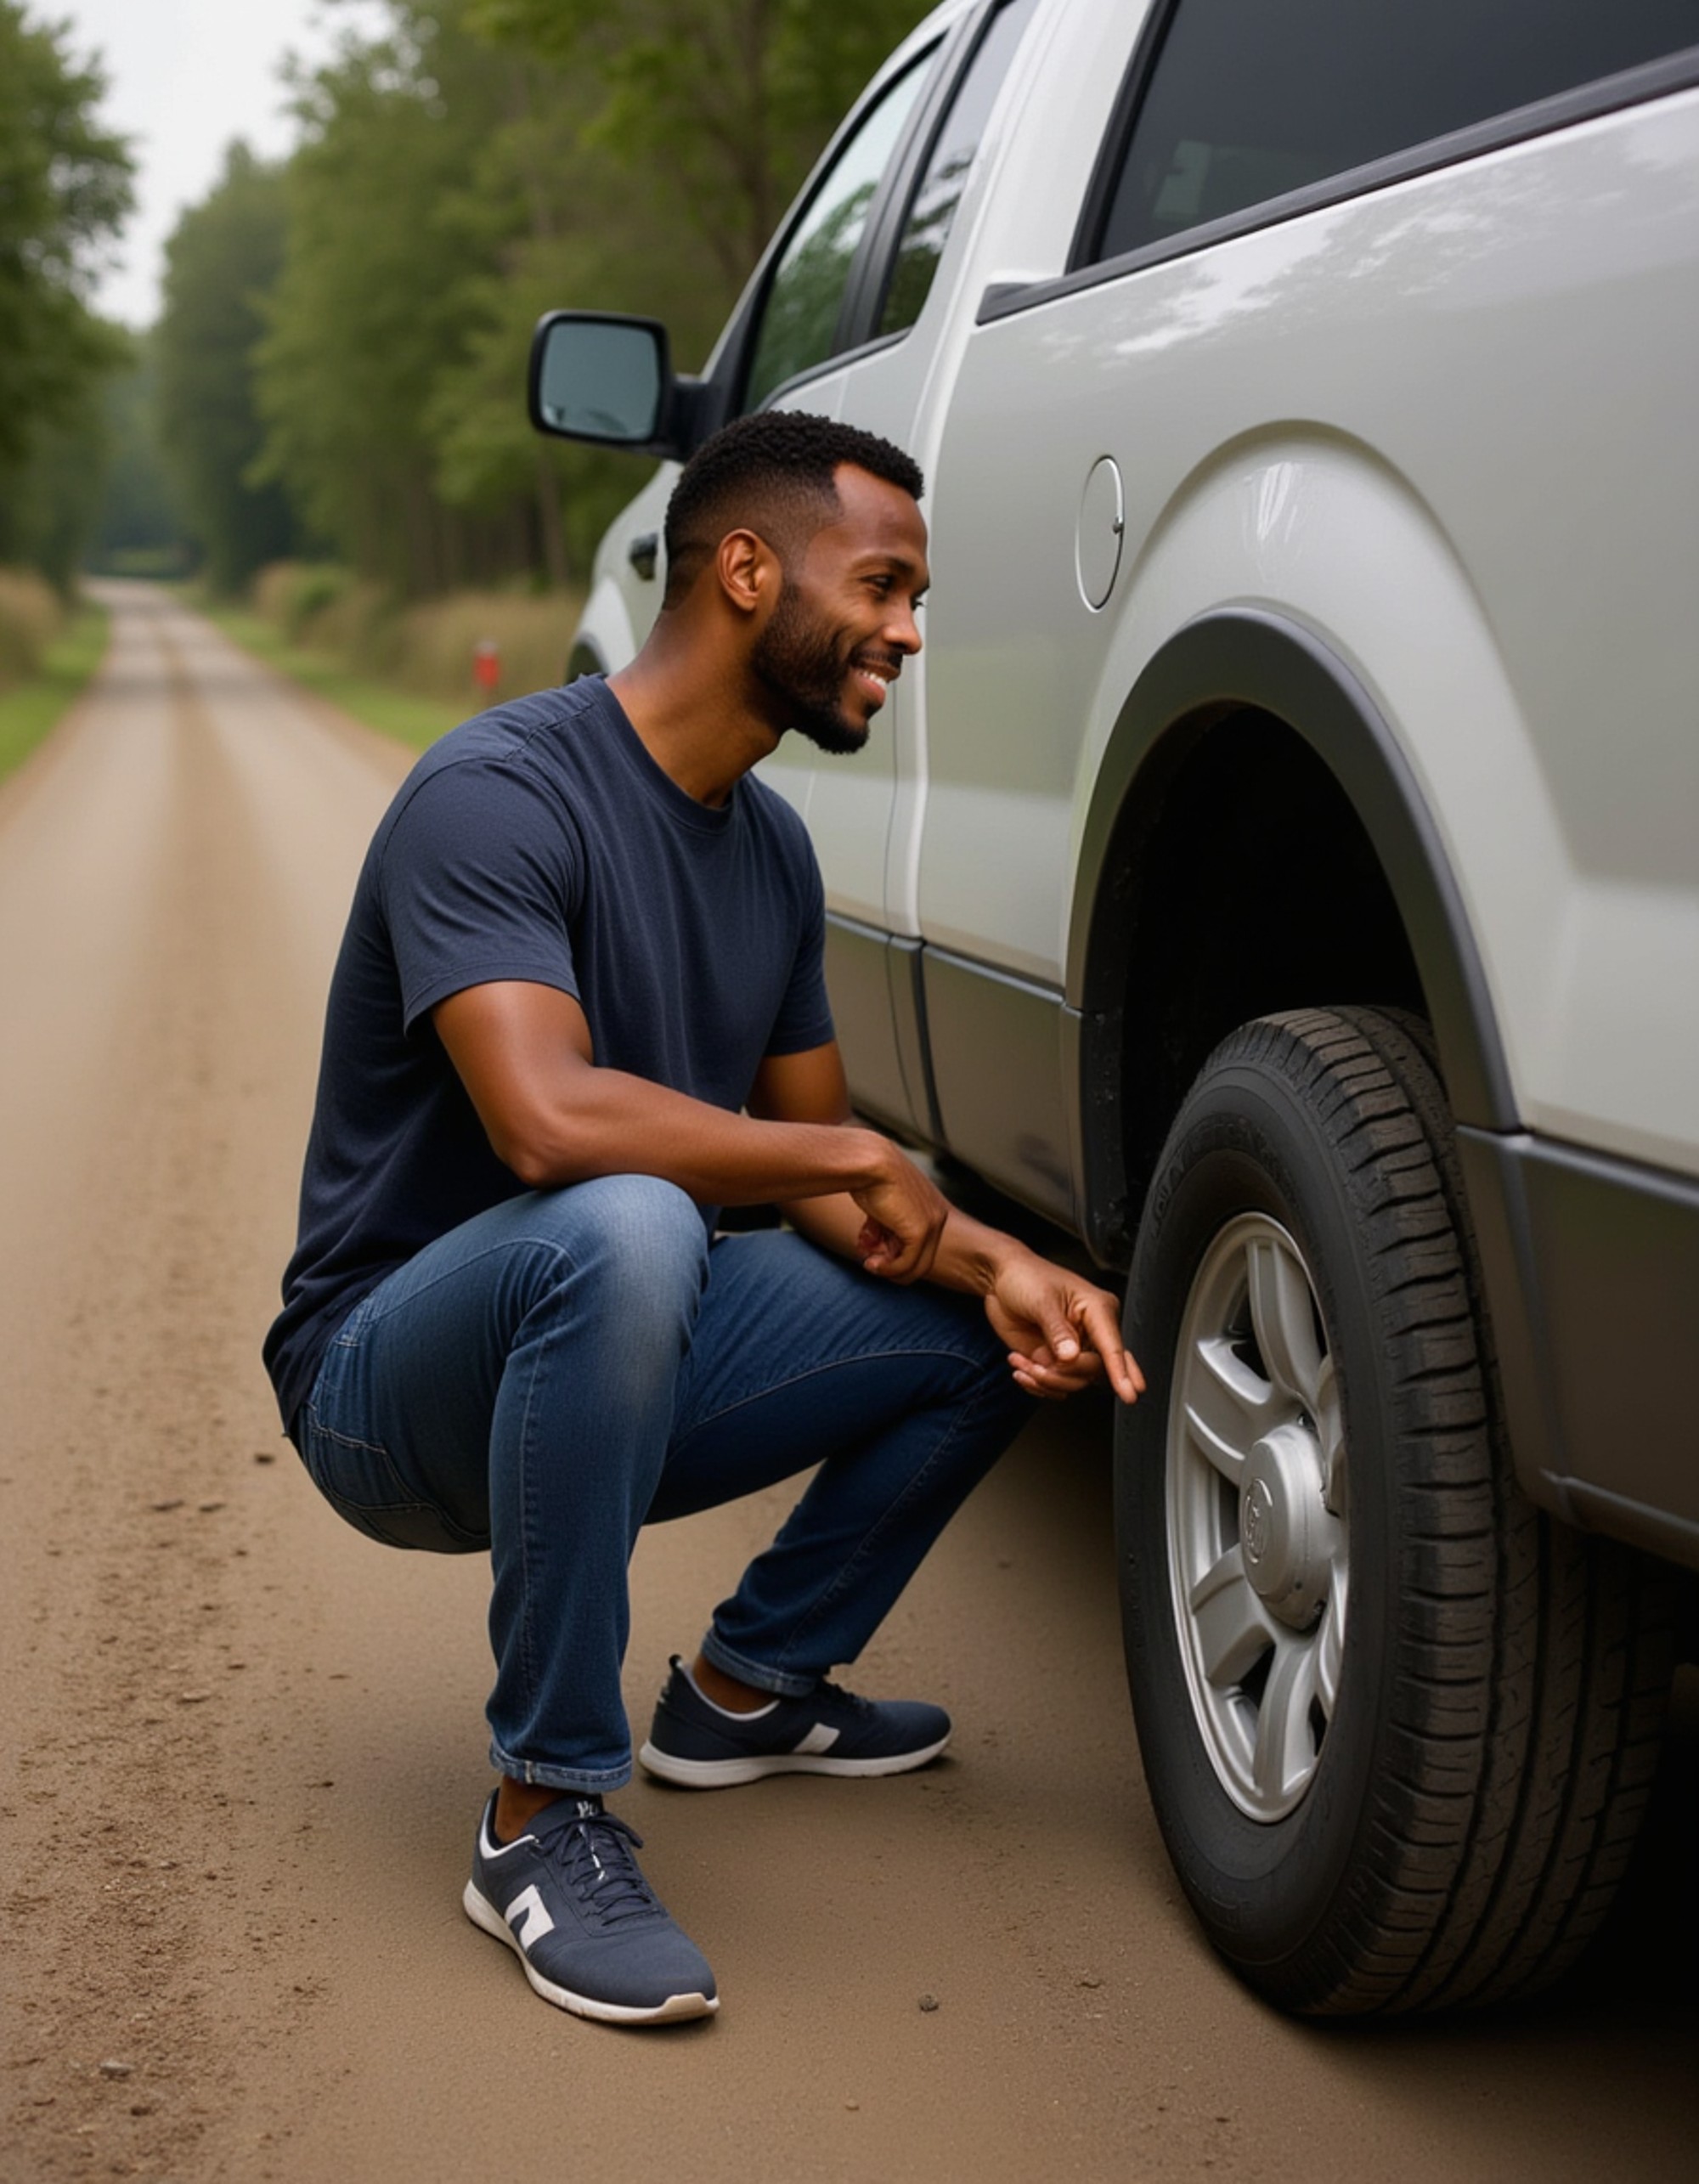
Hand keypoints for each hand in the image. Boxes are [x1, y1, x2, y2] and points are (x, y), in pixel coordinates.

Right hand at [847, 1142, 952, 1283]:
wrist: (868, 1161)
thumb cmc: (869, 1175)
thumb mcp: (882, 1203)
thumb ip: (886, 1225)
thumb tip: (875, 1248)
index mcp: (931, 1206)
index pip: (920, 1244)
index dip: (894, 1253)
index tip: (872, 1249)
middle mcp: (938, 1215)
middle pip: (920, 1258)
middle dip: (892, 1264)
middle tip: (870, 1261)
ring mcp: (933, 1224)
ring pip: (915, 1266)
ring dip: (888, 1270)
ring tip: (868, 1262)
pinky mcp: (921, 1231)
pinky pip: (906, 1264)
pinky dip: (887, 1270)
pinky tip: (870, 1262)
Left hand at [982, 1246, 1143, 1404]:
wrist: (1000, 1280)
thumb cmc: (1025, 1278)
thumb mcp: (1041, 1300)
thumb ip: (1057, 1331)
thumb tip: (1071, 1357)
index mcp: (1098, 1310)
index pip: (1113, 1347)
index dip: (1121, 1372)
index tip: (1130, 1394)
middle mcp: (1091, 1333)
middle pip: (1093, 1371)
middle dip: (1063, 1376)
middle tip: (1037, 1367)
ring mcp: (1074, 1350)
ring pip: (1074, 1382)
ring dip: (1045, 1381)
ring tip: (1022, 1364)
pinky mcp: (1056, 1361)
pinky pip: (1057, 1386)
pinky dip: (1037, 1384)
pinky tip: (1021, 1368)